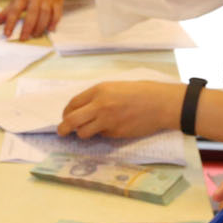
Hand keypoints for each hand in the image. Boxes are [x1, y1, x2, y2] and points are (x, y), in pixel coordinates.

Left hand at [0, 0, 65, 39]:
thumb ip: (5, 12)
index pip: (15, 10)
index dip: (10, 23)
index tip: (7, 33)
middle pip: (32, 14)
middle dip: (27, 27)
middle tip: (23, 38)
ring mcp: (47, 0)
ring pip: (45, 15)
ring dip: (40, 27)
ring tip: (35, 35)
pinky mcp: (57, 2)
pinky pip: (57, 14)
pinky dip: (54, 22)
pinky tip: (50, 30)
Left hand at [58, 81, 182, 140]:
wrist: (161, 103)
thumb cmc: (141, 92)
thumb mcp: (115, 87)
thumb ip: (98, 97)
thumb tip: (83, 110)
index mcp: (99, 91)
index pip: (73, 104)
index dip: (66, 112)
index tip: (66, 117)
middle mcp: (100, 106)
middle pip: (71, 120)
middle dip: (63, 128)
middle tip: (62, 132)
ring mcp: (107, 121)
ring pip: (83, 132)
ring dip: (83, 133)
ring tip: (89, 130)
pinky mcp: (116, 133)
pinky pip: (102, 136)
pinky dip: (103, 134)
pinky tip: (114, 127)